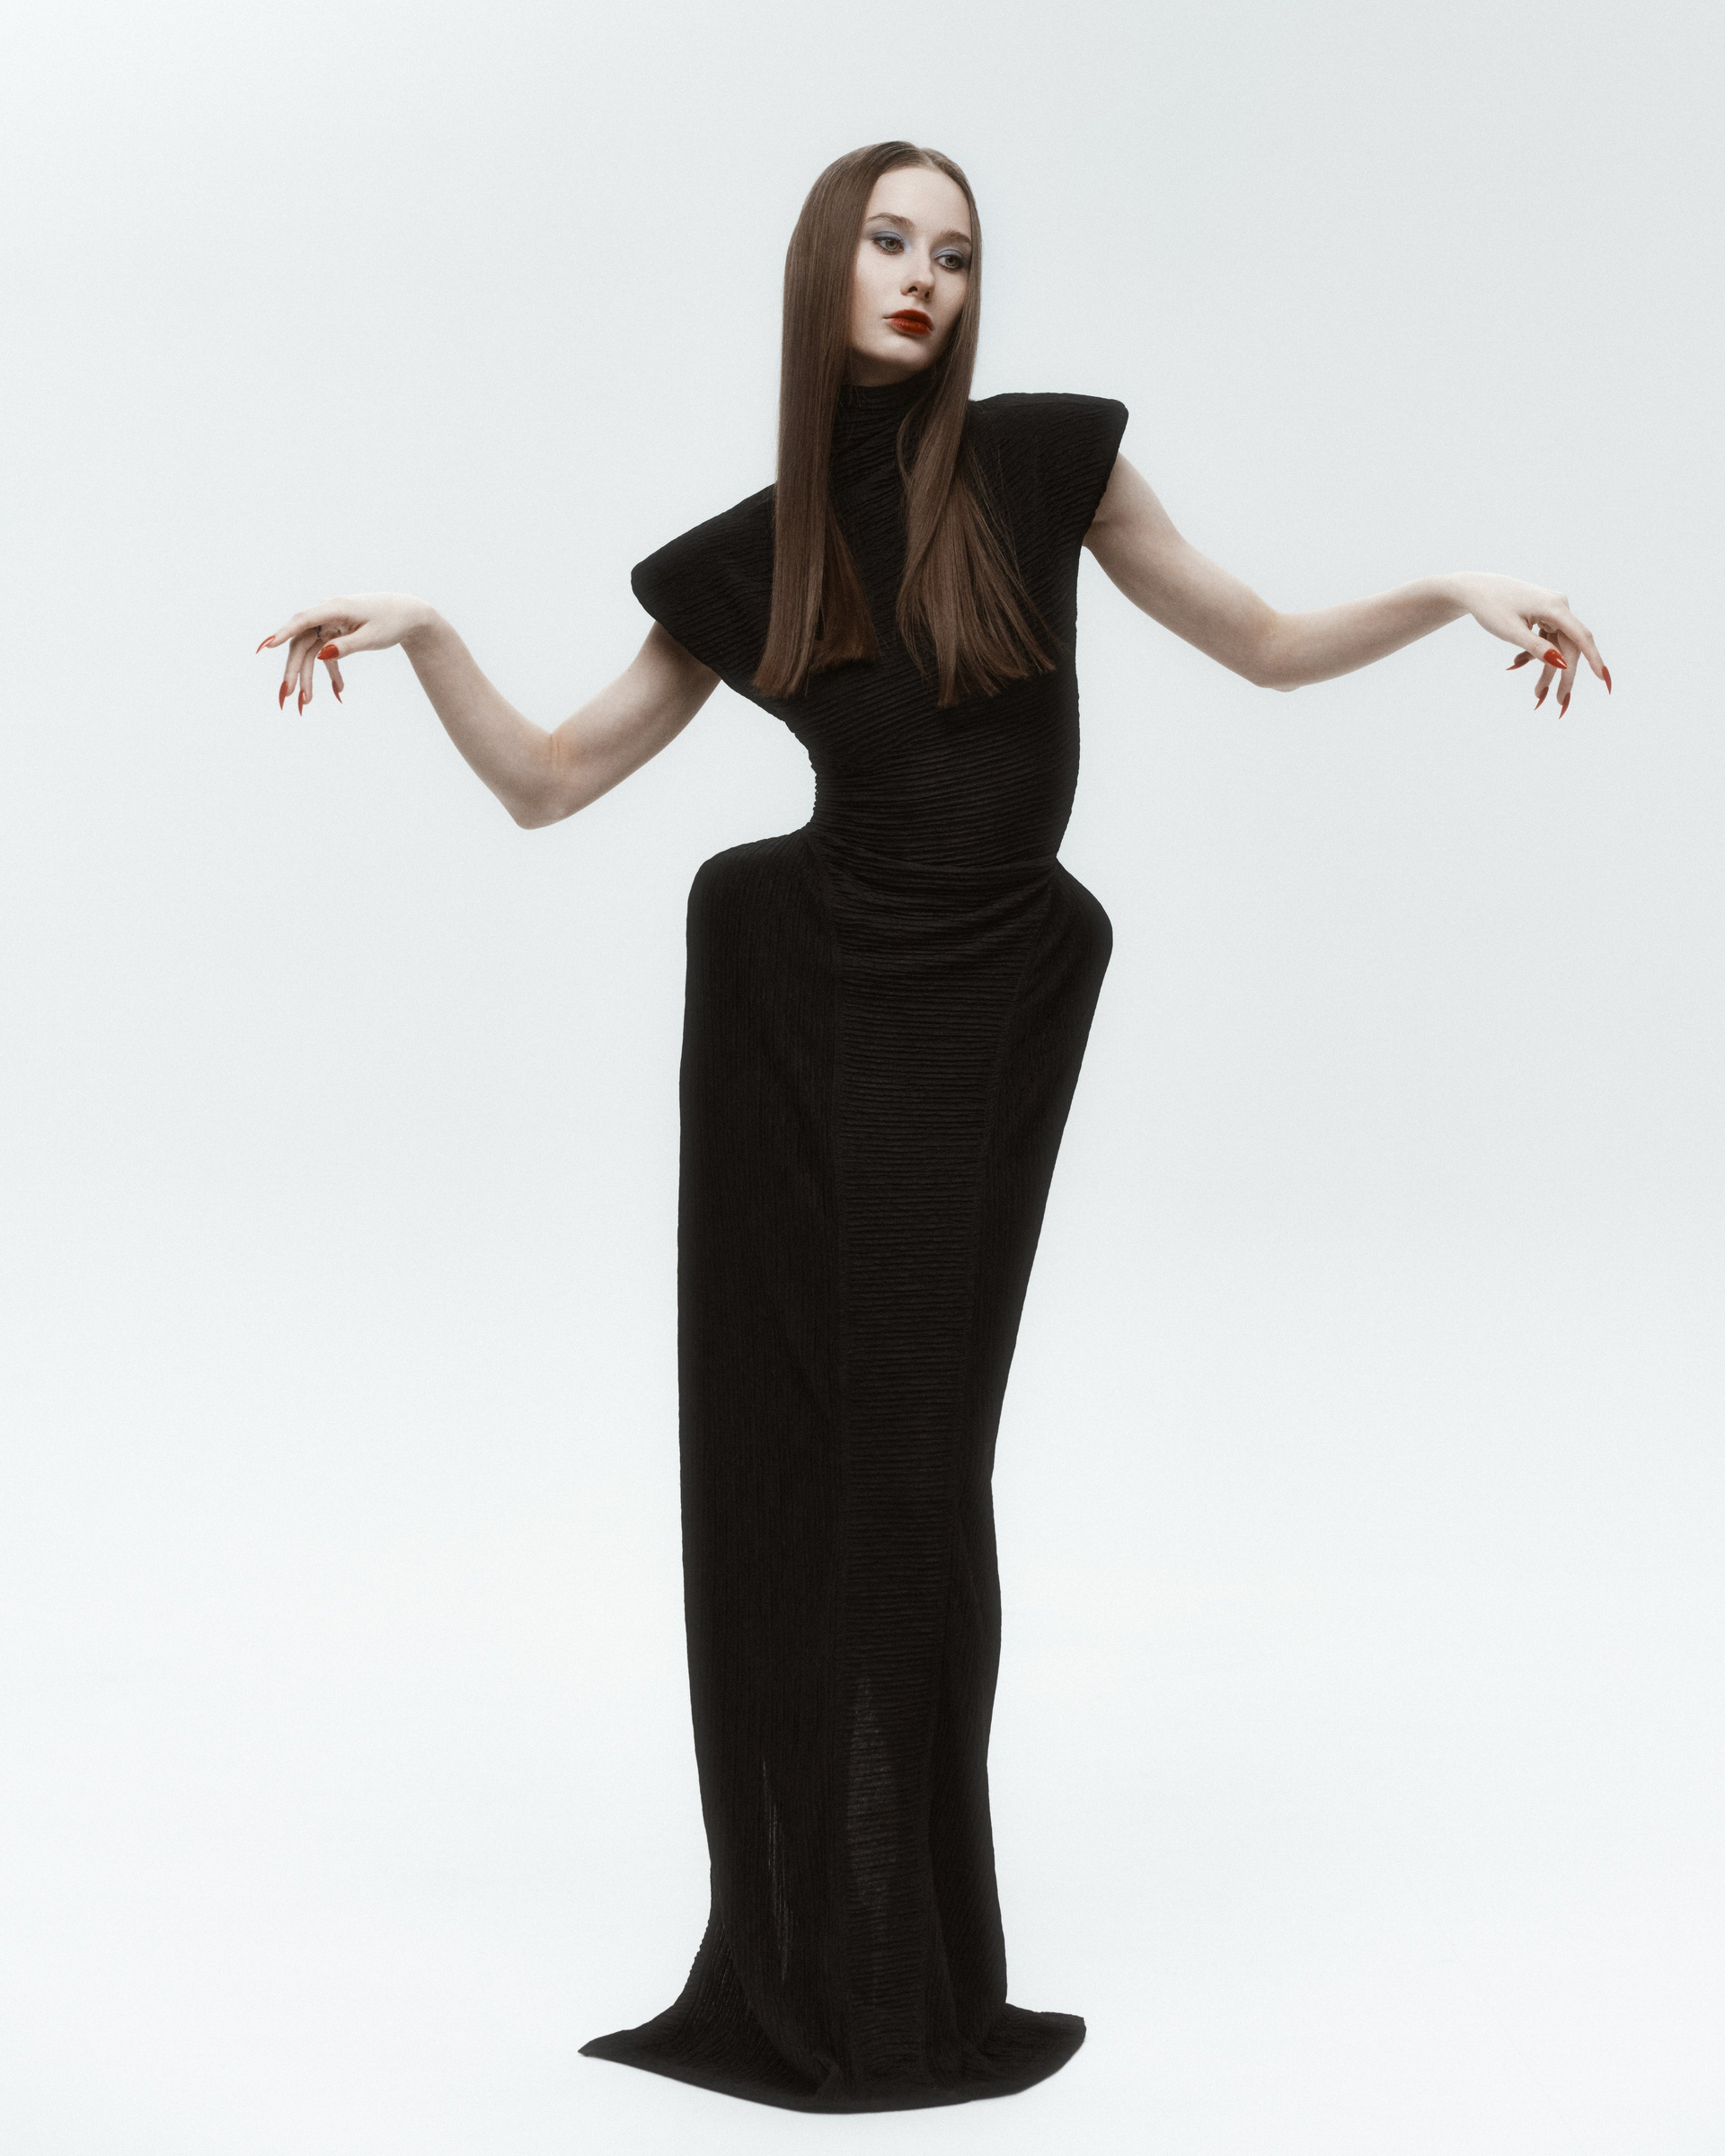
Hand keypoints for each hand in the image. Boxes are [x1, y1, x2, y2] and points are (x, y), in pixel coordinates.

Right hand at [255, 592, 436, 710]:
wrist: (407, 614)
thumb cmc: (392, 621)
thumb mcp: (373, 636)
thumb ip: (348, 646)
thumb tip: (322, 655)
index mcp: (335, 608)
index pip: (304, 620)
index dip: (284, 633)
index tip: (269, 646)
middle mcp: (327, 614)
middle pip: (302, 643)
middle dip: (294, 670)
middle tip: (287, 695)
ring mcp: (330, 624)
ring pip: (311, 652)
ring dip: (308, 676)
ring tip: (307, 702)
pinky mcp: (336, 634)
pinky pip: (326, 654)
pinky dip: (331, 673)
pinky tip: (339, 692)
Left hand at [1446, 572, 1611, 714]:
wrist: (1476, 589)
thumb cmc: (1491, 607)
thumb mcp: (1512, 632)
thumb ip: (1537, 648)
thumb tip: (1562, 664)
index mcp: (1555, 607)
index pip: (1581, 637)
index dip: (1594, 659)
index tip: (1602, 679)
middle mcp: (1559, 607)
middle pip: (1569, 647)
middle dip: (1563, 676)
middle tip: (1557, 702)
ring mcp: (1553, 610)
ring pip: (1558, 646)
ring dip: (1547, 669)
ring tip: (1537, 693)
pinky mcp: (1544, 615)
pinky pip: (1547, 640)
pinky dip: (1535, 654)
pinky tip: (1517, 661)